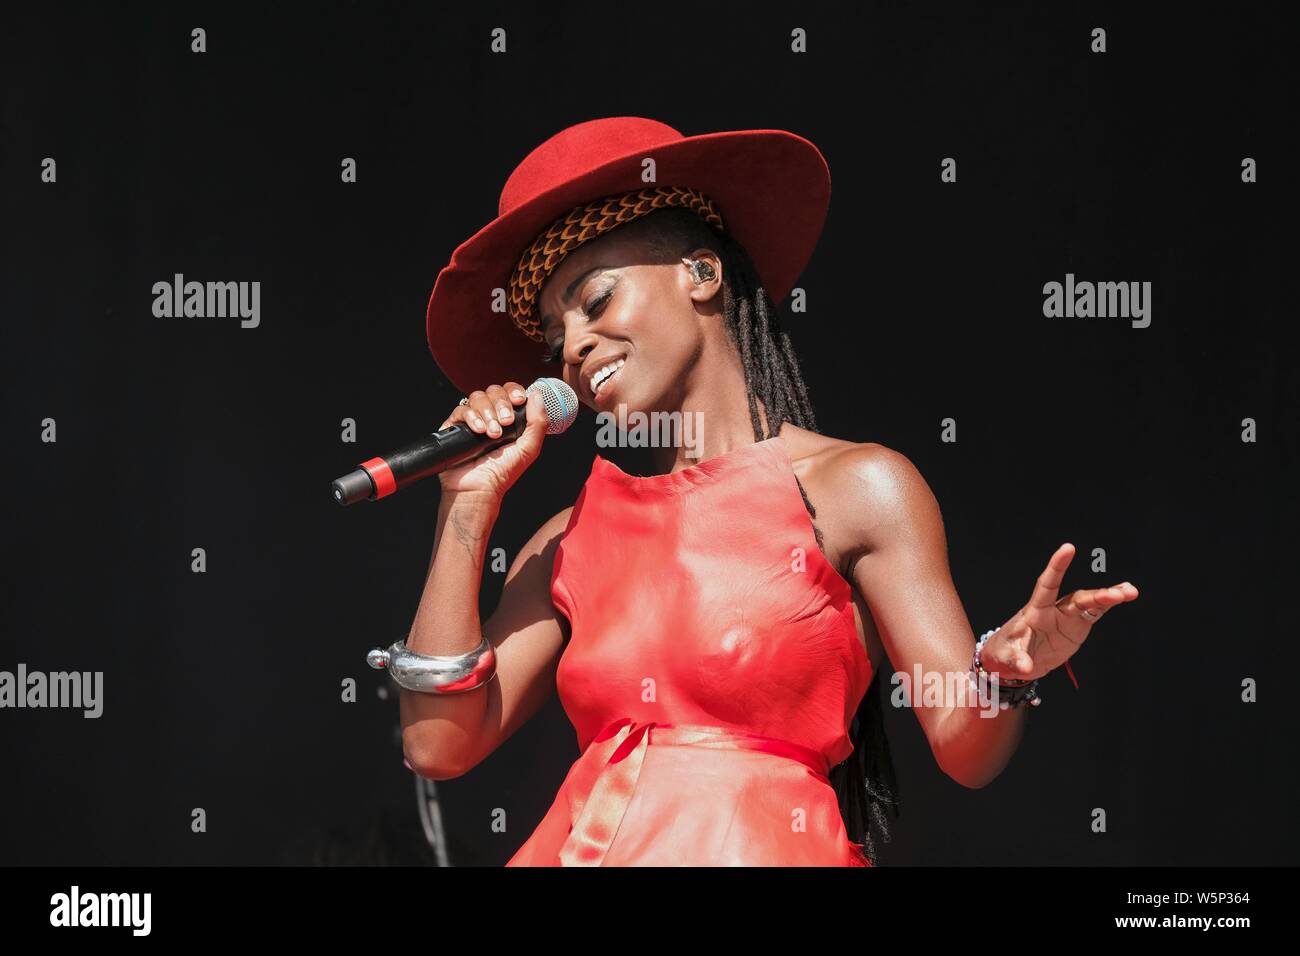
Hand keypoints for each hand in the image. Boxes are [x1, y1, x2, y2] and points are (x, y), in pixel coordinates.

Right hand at [435, 382, 550, 499]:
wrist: (478, 488)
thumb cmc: (502, 473)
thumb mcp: (529, 448)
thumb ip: (538, 422)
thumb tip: (538, 394)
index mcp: (508, 418)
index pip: (510, 391)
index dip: (514, 391)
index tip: (520, 400)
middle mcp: (490, 416)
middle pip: (494, 390)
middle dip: (502, 404)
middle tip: (505, 423)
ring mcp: (472, 420)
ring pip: (477, 397)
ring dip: (488, 413)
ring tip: (492, 434)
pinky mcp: (455, 426)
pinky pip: (461, 409)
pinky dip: (472, 417)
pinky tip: (480, 432)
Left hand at [979, 543, 1138, 682]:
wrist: (1014, 660)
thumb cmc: (1005, 652)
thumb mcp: (1006, 658)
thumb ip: (1017, 660)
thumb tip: (1026, 668)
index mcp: (1034, 611)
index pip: (1046, 584)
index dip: (1057, 567)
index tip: (1068, 547)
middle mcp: (1053, 609)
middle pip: (1077, 598)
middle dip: (1097, 595)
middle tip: (1118, 594)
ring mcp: (1067, 616)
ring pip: (1090, 602)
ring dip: (1109, 597)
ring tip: (1130, 592)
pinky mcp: (1077, 625)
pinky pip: (1096, 612)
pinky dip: (1110, 604)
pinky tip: (1126, 593)